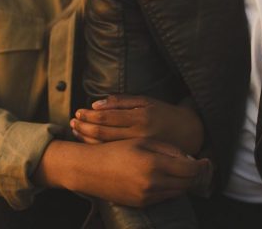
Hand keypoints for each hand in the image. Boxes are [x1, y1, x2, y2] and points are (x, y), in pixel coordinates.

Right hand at [36, 138, 210, 206]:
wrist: (90, 170)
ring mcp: (147, 196)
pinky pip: (164, 197)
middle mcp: (153, 183)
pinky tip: (166, 177)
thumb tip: (187, 158)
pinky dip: (170, 188)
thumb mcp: (142, 142)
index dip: (200, 165)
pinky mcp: (142, 203)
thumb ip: (167, 149)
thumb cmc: (115, 150)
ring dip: (183, 182)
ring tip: (182, 170)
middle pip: (186, 182)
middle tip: (198, 165)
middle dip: (194, 174)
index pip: (189, 169)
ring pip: (177, 191)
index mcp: (154, 164)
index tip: (205, 160)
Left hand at [71, 94, 203, 154]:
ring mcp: (138, 150)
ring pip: (105, 145)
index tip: (78, 112)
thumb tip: (97, 103)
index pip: (107, 117)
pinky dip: (97, 149)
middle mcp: (138, 135)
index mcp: (140, 118)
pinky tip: (88, 143)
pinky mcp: (139, 160)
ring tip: (76, 130)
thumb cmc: (165, 114)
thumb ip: (122, 101)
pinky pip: (113, 155)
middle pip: (103, 132)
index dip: (89, 115)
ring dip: (87, 138)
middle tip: (73, 122)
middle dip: (84, 127)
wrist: (189, 134)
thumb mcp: (146, 102)